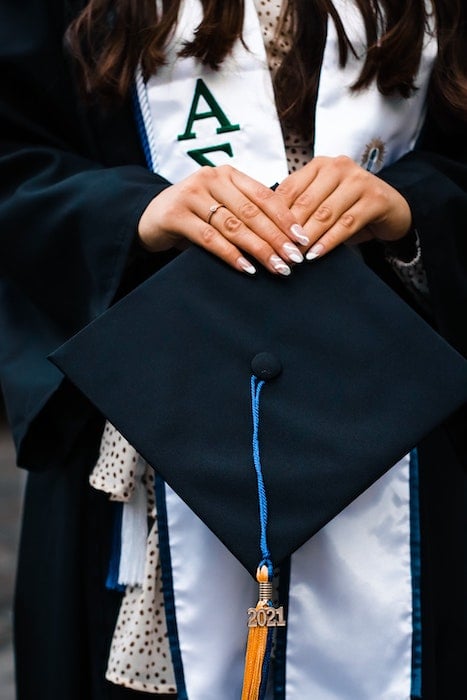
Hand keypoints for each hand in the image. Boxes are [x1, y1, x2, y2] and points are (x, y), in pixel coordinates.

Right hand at [138, 165, 309, 274]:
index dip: (285, 218)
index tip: (302, 239)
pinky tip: (246, 268)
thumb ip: (246, 212)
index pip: (264, 195)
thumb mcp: (221, 206)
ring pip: (233, 225)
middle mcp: (211, 178)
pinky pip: (209, 237)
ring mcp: (191, 194)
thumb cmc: (194, 215)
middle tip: (294, 259)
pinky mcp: (176, 214)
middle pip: (252, 212)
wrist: (149, 216)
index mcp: (228, 174)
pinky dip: (230, 254)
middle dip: (276, 237)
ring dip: (258, 249)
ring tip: (276, 267)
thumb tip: (287, 238)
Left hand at [275, 155, 411, 259]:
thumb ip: (299, 208)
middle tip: (278, 252)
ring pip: (325, 213)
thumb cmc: (349, 208)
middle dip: (290, 230)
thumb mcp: (322, 203)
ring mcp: (359, 180)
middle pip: (306, 202)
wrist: (391, 210)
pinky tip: (316, 254)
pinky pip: (346, 224)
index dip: (275, 215)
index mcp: (319, 165)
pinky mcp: (375, 199)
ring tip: (294, 256)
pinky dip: (329, 241)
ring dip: (308, 238)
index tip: (264, 238)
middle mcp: (338, 167)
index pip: (289, 189)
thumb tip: (266, 229)